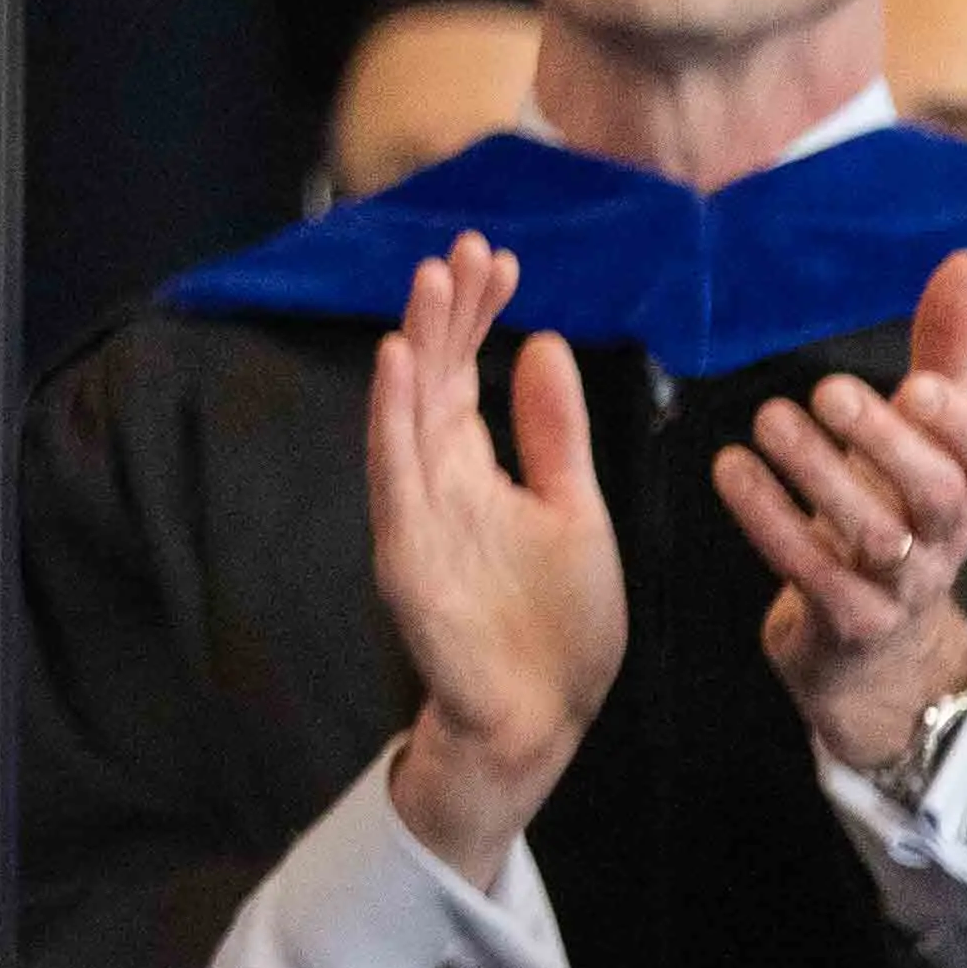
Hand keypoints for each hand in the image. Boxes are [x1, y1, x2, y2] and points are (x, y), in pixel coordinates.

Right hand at [368, 231, 624, 888]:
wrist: (540, 719)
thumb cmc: (557, 625)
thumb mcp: (574, 510)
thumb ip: (553, 435)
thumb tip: (545, 345)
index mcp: (476, 471)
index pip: (468, 375)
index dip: (479, 316)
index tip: (501, 261)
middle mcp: (438, 482)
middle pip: (437, 379)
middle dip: (449, 312)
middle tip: (465, 249)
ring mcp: (418, 515)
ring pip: (410, 412)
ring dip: (417, 345)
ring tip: (429, 280)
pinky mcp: (407, 553)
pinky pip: (394, 473)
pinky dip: (392, 416)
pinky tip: (400, 363)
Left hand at [714, 243, 966, 785]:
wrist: (873, 642)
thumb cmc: (900, 506)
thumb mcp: (926, 432)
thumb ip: (944, 351)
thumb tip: (966, 260)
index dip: (963, 423)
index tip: (916, 382)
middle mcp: (950, 539)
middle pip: (938, 496)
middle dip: (885, 443)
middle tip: (826, 390)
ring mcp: (902, 587)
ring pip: (875, 537)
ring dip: (817, 476)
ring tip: (767, 418)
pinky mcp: (849, 622)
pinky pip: (812, 575)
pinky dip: (769, 521)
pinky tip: (730, 469)